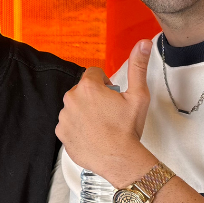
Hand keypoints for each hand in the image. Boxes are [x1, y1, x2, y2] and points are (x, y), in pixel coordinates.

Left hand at [56, 39, 156, 187]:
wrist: (119, 159)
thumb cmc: (128, 129)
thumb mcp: (138, 95)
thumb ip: (138, 66)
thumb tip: (142, 43)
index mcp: (88, 86)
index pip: (94, 74)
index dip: (106, 84)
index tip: (114, 97)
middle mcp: (71, 99)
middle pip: (83, 90)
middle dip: (95, 97)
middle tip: (110, 113)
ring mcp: (64, 117)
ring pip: (75, 107)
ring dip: (85, 112)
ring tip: (101, 126)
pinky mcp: (61, 133)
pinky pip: (68, 124)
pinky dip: (78, 127)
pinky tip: (92, 135)